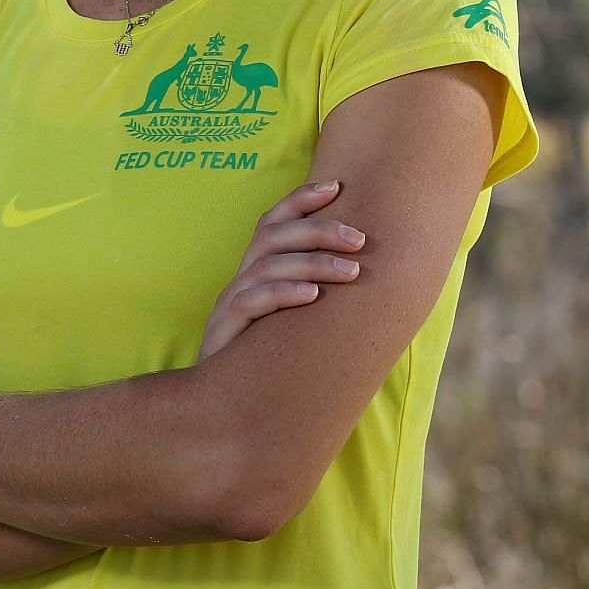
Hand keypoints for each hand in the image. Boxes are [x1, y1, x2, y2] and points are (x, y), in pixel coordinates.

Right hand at [200, 180, 364, 359]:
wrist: (221, 402)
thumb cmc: (267, 357)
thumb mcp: (291, 319)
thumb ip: (314, 293)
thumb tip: (367, 273)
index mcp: (255, 270)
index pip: (272, 221)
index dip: (299, 199)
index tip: (336, 186)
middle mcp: (241, 279)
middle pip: (272, 236)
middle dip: (319, 230)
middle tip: (359, 239)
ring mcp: (230, 303)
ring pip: (266, 266)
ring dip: (312, 263)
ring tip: (351, 272)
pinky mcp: (224, 330)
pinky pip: (252, 302)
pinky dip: (283, 294)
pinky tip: (312, 297)